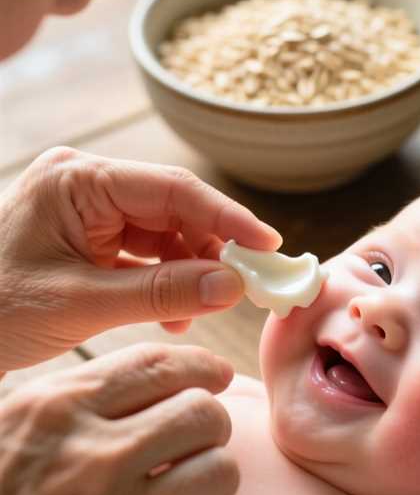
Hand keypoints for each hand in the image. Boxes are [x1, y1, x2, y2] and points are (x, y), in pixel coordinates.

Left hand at [0, 146, 280, 371]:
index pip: (172, 189)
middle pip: (175, 210)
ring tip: (192, 314)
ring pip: (168, 234)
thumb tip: (234, 286)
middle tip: (242, 290)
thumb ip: (162, 292)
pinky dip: (167, 283)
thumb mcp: (83, 304)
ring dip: (189, 274)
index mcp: (77, 181)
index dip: (227, 218)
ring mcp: (90, 211)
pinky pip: (148, 254)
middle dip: (210, 252)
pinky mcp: (92, 236)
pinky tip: (171, 313)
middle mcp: (87, 185)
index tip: (268, 247)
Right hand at [0, 343, 239, 494]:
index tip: (216, 376)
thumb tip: (164, 374)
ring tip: (186, 487)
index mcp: (59, 407)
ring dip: (211, 478)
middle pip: (204, 414)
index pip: (160, 364)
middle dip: (211, 424)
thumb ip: (83, 393)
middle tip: (195, 442)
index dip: (202, 366)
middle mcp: (92, 455)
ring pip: (220, 472)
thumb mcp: (13, 419)